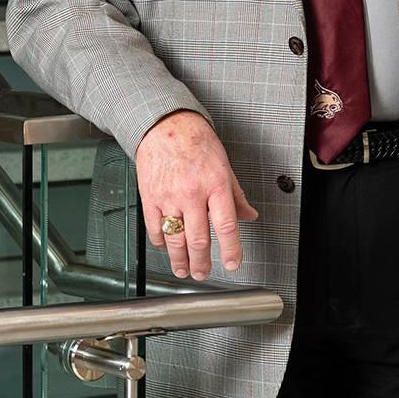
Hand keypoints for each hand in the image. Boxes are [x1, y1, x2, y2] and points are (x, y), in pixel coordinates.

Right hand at [135, 109, 258, 279]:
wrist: (165, 125)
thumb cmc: (196, 140)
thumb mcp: (224, 164)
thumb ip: (236, 194)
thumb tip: (248, 214)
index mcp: (215, 183)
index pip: (226, 225)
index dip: (231, 250)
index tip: (232, 264)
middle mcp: (192, 192)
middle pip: (198, 240)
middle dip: (202, 263)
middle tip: (203, 273)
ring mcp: (169, 197)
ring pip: (175, 240)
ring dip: (180, 261)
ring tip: (184, 270)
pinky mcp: (150, 198)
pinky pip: (155, 229)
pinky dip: (161, 244)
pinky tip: (166, 248)